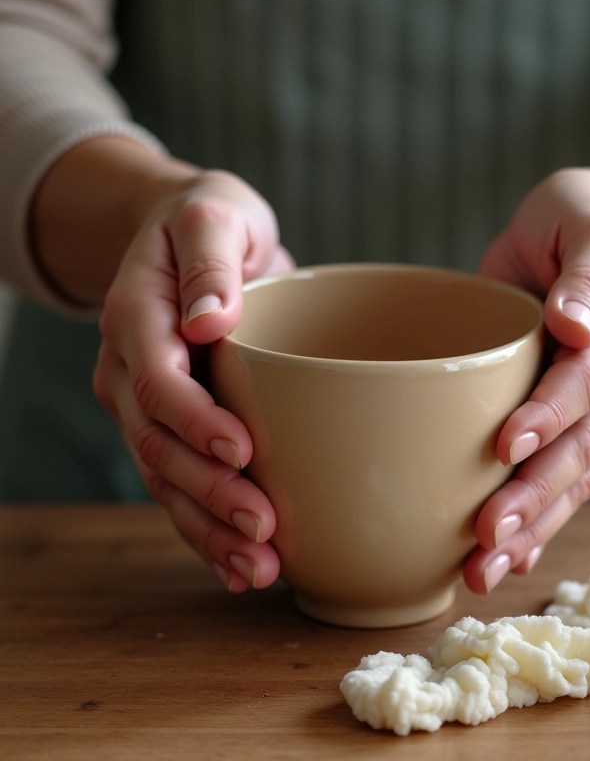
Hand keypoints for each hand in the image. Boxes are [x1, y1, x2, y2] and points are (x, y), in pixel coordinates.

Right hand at [92, 168, 293, 591]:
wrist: (191, 240)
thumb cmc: (210, 223)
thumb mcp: (215, 218)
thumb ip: (209, 263)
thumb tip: (208, 319)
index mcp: (137, 316)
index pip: (158, 380)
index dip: (195, 421)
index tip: (243, 450)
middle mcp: (130, 369)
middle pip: (159, 444)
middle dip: (209, 492)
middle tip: (262, 530)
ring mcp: (145, 404)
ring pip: (165, 479)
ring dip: (208, 529)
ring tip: (258, 568)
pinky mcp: (172, 425)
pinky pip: (179, 484)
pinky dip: (206, 527)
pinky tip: (239, 565)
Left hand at [463, 167, 589, 593]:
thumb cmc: (581, 223)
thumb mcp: (589, 223)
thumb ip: (589, 270)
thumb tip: (576, 322)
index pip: (588, 381)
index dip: (551, 414)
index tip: (507, 443)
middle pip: (582, 448)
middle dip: (535, 494)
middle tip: (487, 533)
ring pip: (575, 482)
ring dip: (533, 527)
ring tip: (484, 568)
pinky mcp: (577, 429)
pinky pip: (566, 485)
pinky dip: (539, 525)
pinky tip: (506, 558)